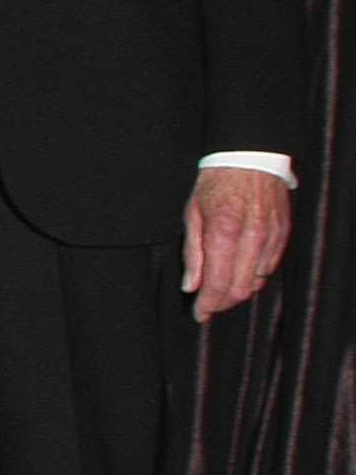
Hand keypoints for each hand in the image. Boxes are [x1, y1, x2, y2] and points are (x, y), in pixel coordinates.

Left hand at [182, 166, 289, 321]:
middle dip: (222, 303)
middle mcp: (251, 237)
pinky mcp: (283, 236)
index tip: (200, 314)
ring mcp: (271, 237)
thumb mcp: (192, 214)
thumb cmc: (215, 185)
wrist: (249, 160)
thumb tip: (191, 286)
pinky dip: (254, 278)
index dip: (207, 305)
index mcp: (223, 231)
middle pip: (239, 289)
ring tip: (221, 291)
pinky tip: (240, 274)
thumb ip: (192, 253)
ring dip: (238, 293)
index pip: (217, 283)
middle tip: (208, 306)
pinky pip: (269, 269)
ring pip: (256, 283)